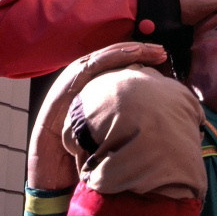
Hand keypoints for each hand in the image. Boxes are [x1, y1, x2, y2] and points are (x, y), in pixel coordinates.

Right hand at [28, 42, 166, 189]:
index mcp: (96, 85)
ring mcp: (75, 79)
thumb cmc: (82, 149)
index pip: (122, 63)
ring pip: (106, 57)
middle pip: (117, 56)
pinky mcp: (67, 84)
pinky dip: (111, 58)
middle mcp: (85, 78)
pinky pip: (91, 65)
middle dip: (140, 51)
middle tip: (161, 52)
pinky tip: (129, 54)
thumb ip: (124, 115)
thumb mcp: (108, 128)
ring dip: (129, 51)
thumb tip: (157, 111)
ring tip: (149, 50)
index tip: (163, 58)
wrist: (53, 166)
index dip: (143, 58)